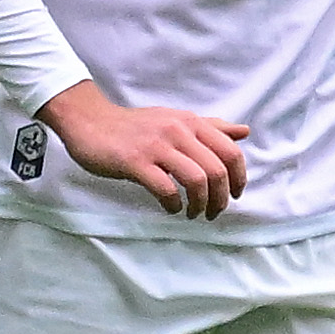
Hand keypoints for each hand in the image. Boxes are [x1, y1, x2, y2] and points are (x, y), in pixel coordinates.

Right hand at [43, 80, 248, 218]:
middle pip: (217, 170)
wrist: (89, 120)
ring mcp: (157, 146)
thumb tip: (245, 131)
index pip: (231, 152)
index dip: (238, 178)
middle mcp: (178, 131)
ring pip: (196, 180)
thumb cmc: (136, 126)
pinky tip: (172, 207)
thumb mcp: (176, 120)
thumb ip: (211, 127)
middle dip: (220, 198)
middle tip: (213, 212)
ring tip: (194, 213)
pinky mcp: (135, 162)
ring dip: (200, 204)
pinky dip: (174, 204)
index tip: (234, 194)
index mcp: (192, 122)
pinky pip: (166, 188)